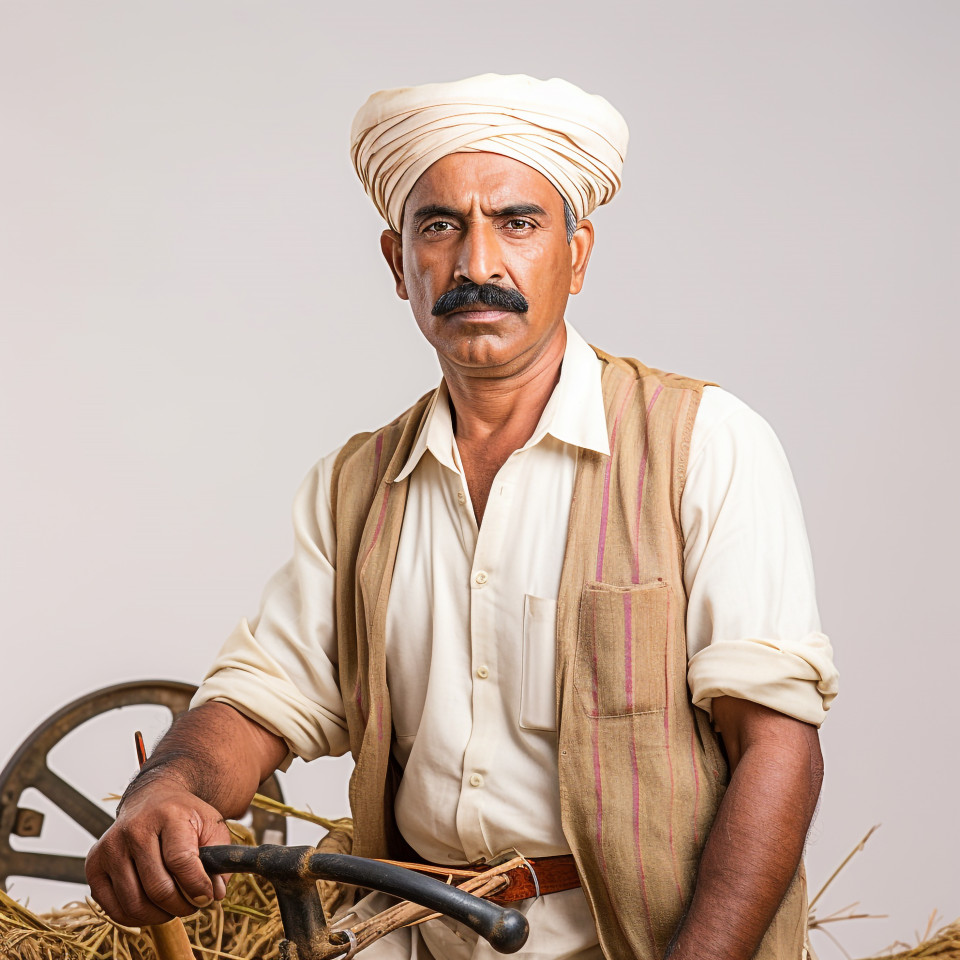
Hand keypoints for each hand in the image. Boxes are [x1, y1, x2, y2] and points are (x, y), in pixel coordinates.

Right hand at [85, 777, 231, 925]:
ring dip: (160, 915)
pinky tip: (152, 908)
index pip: (180, 861)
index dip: (197, 886)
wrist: (152, 799)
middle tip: (193, 905)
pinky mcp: (94, 865)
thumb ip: (219, 858)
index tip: (208, 897)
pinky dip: (136, 917)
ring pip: (135, 903)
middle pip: (157, 887)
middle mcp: (134, 829)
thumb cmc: (184, 817)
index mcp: (167, 815)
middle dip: (181, 905)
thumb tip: (216, 893)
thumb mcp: (211, 826)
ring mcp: (110, 847)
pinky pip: (113, 908)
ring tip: (175, 907)